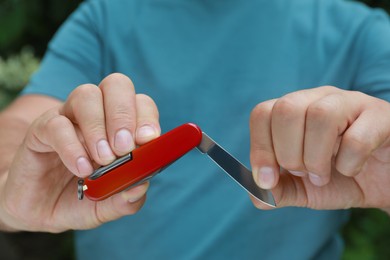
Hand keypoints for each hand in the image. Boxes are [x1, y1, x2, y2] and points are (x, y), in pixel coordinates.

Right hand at [0, 73, 159, 231]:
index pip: (141, 104)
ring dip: (98, 127)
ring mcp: (68, 118)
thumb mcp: (107, 206)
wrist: (39, 208)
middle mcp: (98, 114)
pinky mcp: (42, 129)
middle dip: (124, 114)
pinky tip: (81, 170)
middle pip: (117, 85)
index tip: (148, 140)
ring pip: (86, 95)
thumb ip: (126, 200)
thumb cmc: (79, 198)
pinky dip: (72, 146)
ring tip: (103, 160)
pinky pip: (57, 124)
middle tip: (124, 148)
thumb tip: (142, 186)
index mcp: (121, 127)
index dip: (147, 117)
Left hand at [250, 86, 389, 210]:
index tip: (268, 179)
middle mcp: (319, 99)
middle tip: (304, 173)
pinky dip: (348, 164)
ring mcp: (351, 102)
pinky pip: (356, 137)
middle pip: (286, 109)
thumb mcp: (302, 189)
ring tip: (323, 174)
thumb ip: (277, 191)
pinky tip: (352, 169)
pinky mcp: (381, 116)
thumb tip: (255, 193)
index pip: (263, 114)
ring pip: (319, 116)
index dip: (260, 148)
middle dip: (288, 153)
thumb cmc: (339, 178)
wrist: (383, 183)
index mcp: (295, 111)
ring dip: (315, 158)